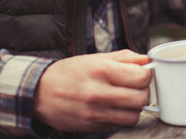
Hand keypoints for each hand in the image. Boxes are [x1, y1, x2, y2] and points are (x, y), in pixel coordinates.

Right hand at [33, 50, 150, 131]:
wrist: (39, 93)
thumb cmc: (69, 72)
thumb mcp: (95, 58)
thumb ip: (124, 58)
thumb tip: (147, 59)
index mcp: (102, 71)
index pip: (142, 77)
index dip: (147, 75)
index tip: (141, 74)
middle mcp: (99, 93)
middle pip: (141, 98)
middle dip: (144, 92)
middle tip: (136, 88)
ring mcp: (95, 112)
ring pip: (134, 115)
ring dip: (135, 107)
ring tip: (126, 99)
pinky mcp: (92, 126)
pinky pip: (120, 124)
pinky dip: (124, 117)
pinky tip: (116, 108)